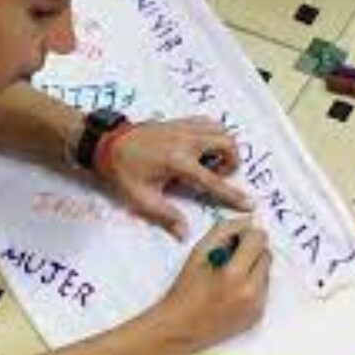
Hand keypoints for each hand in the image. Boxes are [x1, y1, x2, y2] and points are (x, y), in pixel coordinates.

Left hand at [98, 116, 254, 239]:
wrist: (106, 143)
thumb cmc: (122, 170)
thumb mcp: (141, 198)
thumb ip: (165, 215)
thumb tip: (183, 233)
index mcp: (178, 162)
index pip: (214, 181)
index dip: (232, 195)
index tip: (249, 203)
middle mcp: (186, 141)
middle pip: (228, 145)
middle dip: (231, 162)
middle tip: (216, 175)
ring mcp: (184, 127)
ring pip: (221, 130)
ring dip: (224, 146)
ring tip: (208, 162)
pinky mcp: (179, 121)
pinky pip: (208, 122)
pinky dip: (213, 134)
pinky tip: (202, 148)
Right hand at [154, 218, 271, 351]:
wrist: (180, 329)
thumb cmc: (184, 291)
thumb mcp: (198, 254)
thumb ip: (223, 232)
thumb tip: (246, 222)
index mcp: (234, 274)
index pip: (258, 239)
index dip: (246, 234)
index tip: (235, 239)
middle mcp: (251, 292)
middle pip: (266, 254)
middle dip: (251, 251)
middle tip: (229, 257)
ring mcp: (257, 306)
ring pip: (266, 272)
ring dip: (252, 268)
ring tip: (228, 277)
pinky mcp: (257, 316)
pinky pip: (263, 290)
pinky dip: (251, 285)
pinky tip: (231, 292)